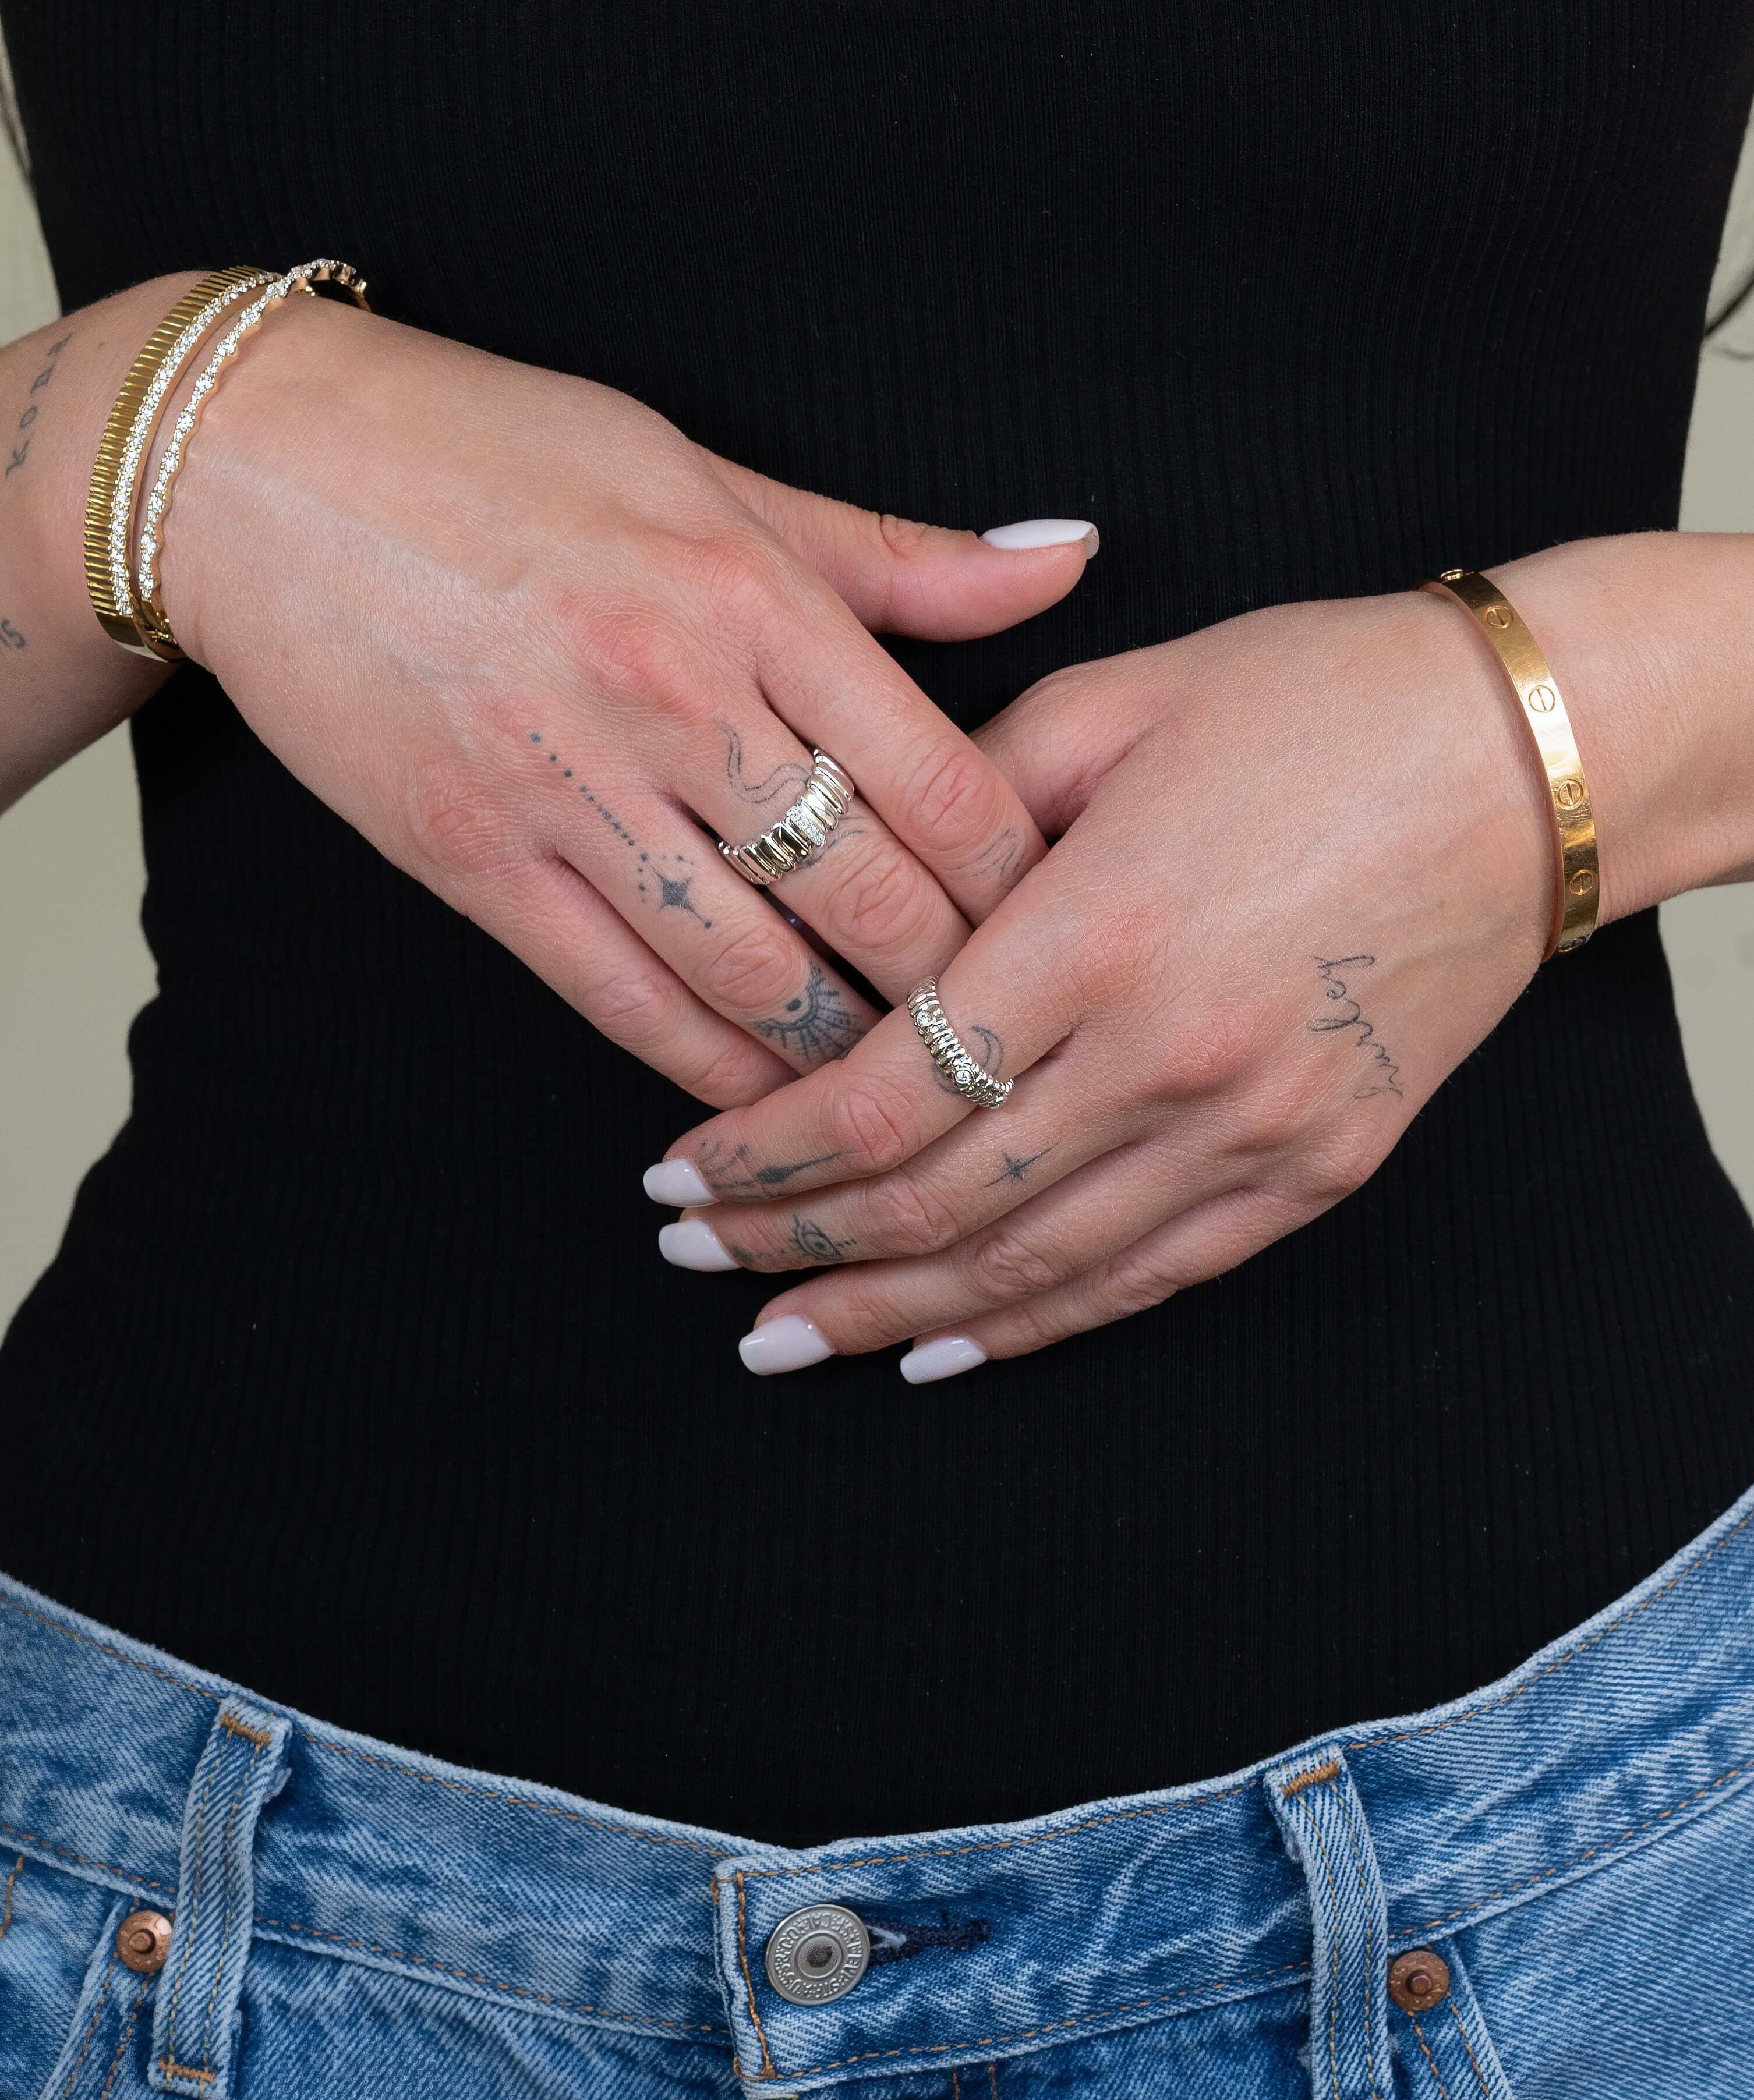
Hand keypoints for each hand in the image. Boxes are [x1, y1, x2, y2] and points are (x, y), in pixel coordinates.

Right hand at [158, 290, 1096, 1103]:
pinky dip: (705, 1063)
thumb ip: (897, 555)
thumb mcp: (715, 475)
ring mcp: (564, 785)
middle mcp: (670, 694)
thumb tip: (1068, 560)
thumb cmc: (503, 455)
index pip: (943, 781)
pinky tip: (761, 1096)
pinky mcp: (472, 856)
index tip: (1059, 931)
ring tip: (901, 1087)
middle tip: (1001, 1040)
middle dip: (953, 991)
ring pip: (751, 970)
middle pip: (866, 896)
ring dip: (841, 1051)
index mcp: (751, 592)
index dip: (1021, 884)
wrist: (261, 471)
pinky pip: (619, 996)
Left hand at [645, 558, 1579, 1371]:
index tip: (679, 1174)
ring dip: (890, 1312)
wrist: (1530, 764)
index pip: (886, 1092)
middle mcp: (1169, 1058)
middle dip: (793, 1244)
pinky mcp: (1315, 1170)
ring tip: (784, 1338)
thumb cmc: (1318, 703)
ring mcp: (1253, 1132)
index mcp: (1098, 931)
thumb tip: (855, 891)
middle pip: (937, 1202)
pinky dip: (1034, 1327)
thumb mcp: (1114, 706)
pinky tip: (943, 1348)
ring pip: (1030, 1269)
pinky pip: (1146, 1281)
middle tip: (690, 1262)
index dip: (764, 1153)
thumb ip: (964, 806)